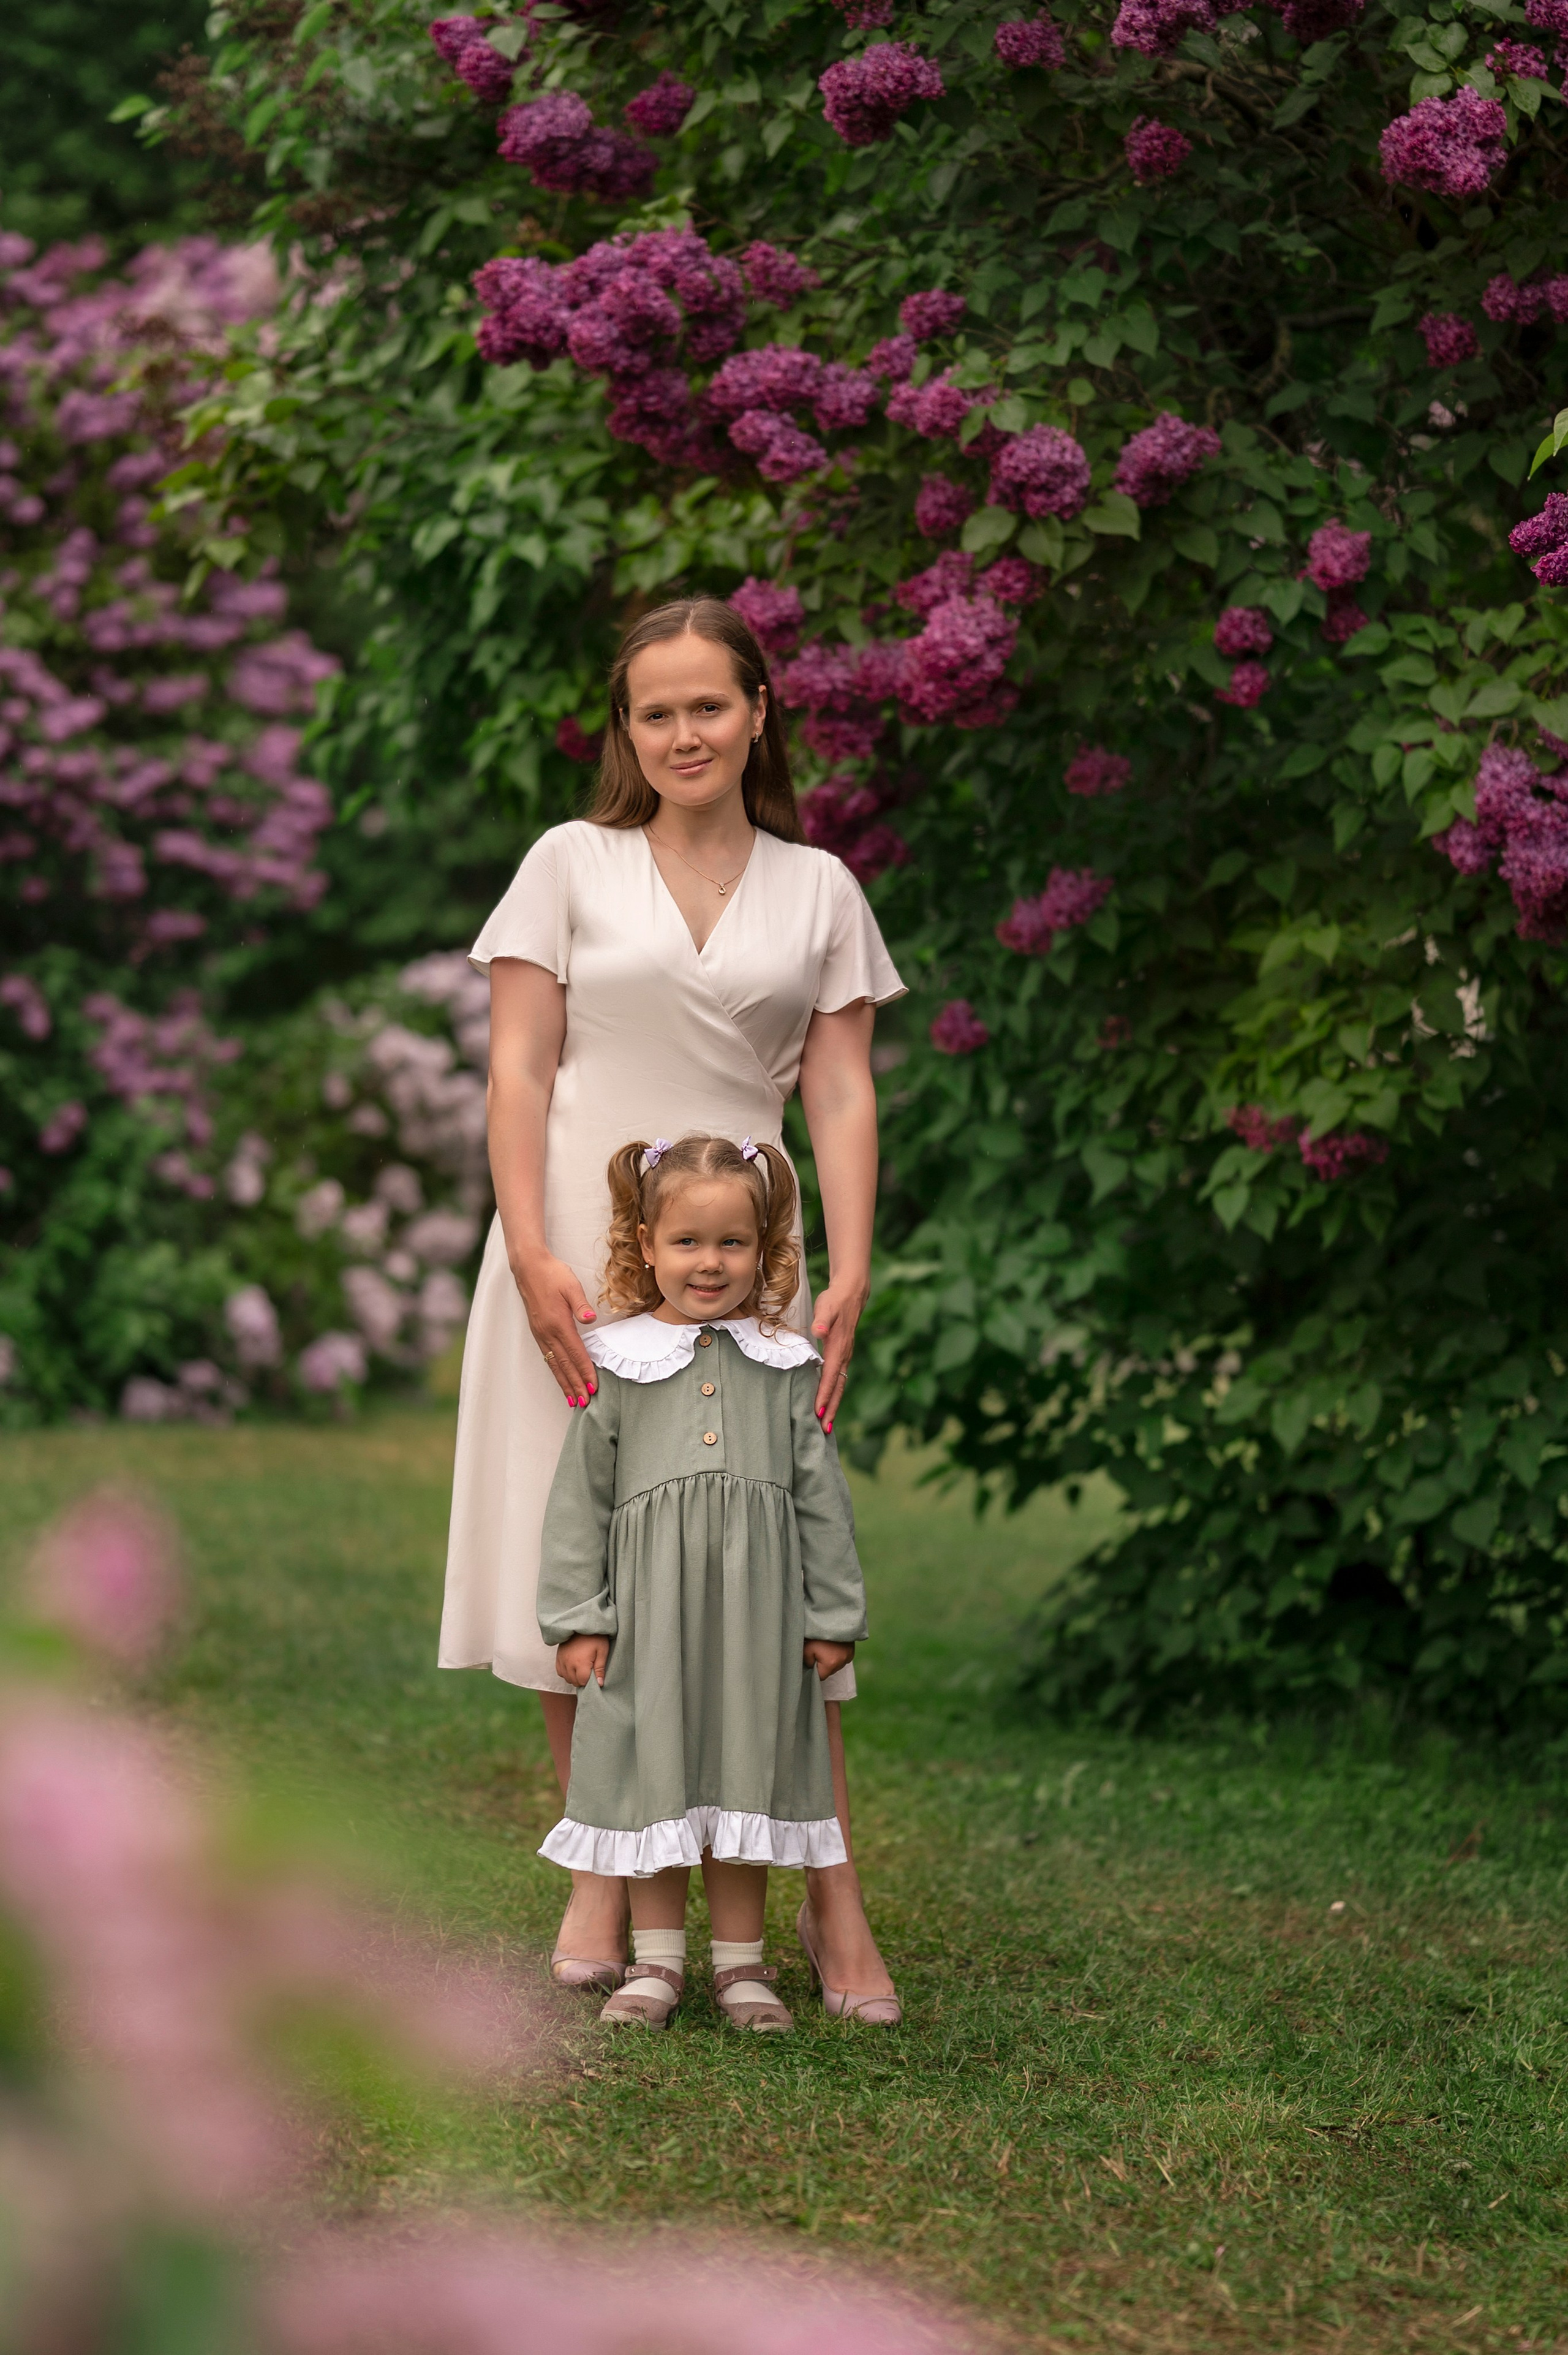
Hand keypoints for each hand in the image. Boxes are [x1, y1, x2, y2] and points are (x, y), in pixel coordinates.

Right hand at [513, 1249, 597, 1406]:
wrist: (529, 1267)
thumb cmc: (553, 1274)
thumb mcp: (571, 1285)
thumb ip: (580, 1304)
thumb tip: (591, 1318)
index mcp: (558, 1323)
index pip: (576, 1353)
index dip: (585, 1372)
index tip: (593, 1388)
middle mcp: (547, 1333)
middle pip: (564, 1365)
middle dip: (575, 1385)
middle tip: (584, 1404)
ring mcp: (540, 1334)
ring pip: (554, 1364)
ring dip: (564, 1383)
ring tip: (572, 1400)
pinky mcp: (537, 1332)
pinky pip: (548, 1357)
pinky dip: (555, 1372)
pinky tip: (560, 1379)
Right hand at [557, 1634, 609, 1687]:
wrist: (581, 1623)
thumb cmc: (595, 1636)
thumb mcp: (602, 1651)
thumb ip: (600, 1668)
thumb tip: (600, 1684)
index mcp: (581, 1663)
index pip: (583, 1682)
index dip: (590, 1681)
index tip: (594, 1674)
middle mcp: (569, 1663)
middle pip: (574, 1682)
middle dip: (582, 1680)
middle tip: (589, 1671)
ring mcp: (562, 1660)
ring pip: (567, 1678)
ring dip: (574, 1677)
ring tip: (582, 1669)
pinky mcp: (558, 1657)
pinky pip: (560, 1672)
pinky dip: (566, 1673)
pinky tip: (573, 1667)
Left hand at [804, 1638, 853, 1680]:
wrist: (832, 1617)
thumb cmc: (817, 1634)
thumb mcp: (806, 1649)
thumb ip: (807, 1662)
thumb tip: (811, 1666)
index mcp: (830, 1664)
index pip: (820, 1677)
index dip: (813, 1670)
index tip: (810, 1661)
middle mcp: (842, 1662)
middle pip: (828, 1671)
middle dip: (822, 1665)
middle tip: (817, 1650)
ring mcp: (849, 1657)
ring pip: (836, 1665)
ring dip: (830, 1660)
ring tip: (825, 1647)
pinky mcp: (852, 1651)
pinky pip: (842, 1659)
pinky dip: (837, 1655)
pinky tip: (832, 1646)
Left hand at [810, 1271, 868, 1432]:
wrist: (851, 1293)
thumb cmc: (835, 1300)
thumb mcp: (826, 1307)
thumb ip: (822, 1320)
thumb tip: (820, 1331)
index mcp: (839, 1348)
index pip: (831, 1377)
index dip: (824, 1395)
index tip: (818, 1412)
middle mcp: (844, 1356)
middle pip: (838, 1388)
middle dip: (832, 1408)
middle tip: (824, 1430)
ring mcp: (845, 1356)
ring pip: (840, 1385)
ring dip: (833, 1404)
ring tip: (826, 1423)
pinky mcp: (843, 1354)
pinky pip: (838, 1379)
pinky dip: (834, 1393)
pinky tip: (828, 1401)